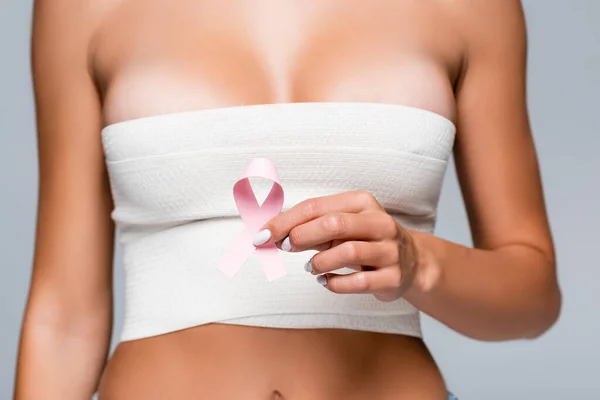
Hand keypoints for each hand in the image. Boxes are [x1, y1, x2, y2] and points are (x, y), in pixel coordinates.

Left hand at [253, 190, 419, 301]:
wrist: (412, 262)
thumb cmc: (364, 240)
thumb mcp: (342, 225)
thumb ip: (311, 226)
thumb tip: (271, 234)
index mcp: (362, 202)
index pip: (317, 207)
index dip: (285, 221)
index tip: (262, 235)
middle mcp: (379, 223)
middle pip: (334, 223)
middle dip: (301, 236)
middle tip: (285, 248)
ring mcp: (389, 250)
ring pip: (347, 252)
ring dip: (319, 263)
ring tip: (311, 268)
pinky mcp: (392, 277)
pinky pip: (358, 282)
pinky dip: (335, 283)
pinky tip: (326, 281)